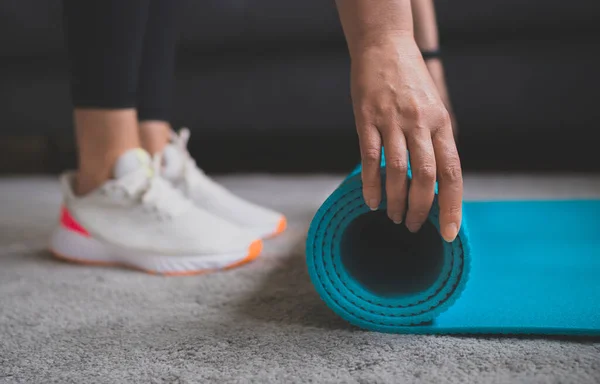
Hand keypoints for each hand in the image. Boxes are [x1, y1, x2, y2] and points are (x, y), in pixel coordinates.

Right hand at [351, 34, 462, 241]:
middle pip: (426, 176)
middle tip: (413, 226)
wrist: (384, 46)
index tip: (449, 232)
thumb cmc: (410, 82)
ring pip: (398, 171)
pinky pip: (370, 158)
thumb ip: (434, 141)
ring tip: (394, 217)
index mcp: (442, 124)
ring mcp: (393, 121)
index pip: (452, 172)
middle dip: (421, 209)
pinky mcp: (367, 119)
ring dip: (396, 201)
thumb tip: (435, 182)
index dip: (452, 205)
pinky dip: (371, 184)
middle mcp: (421, 124)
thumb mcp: (433, 108)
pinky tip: (371, 201)